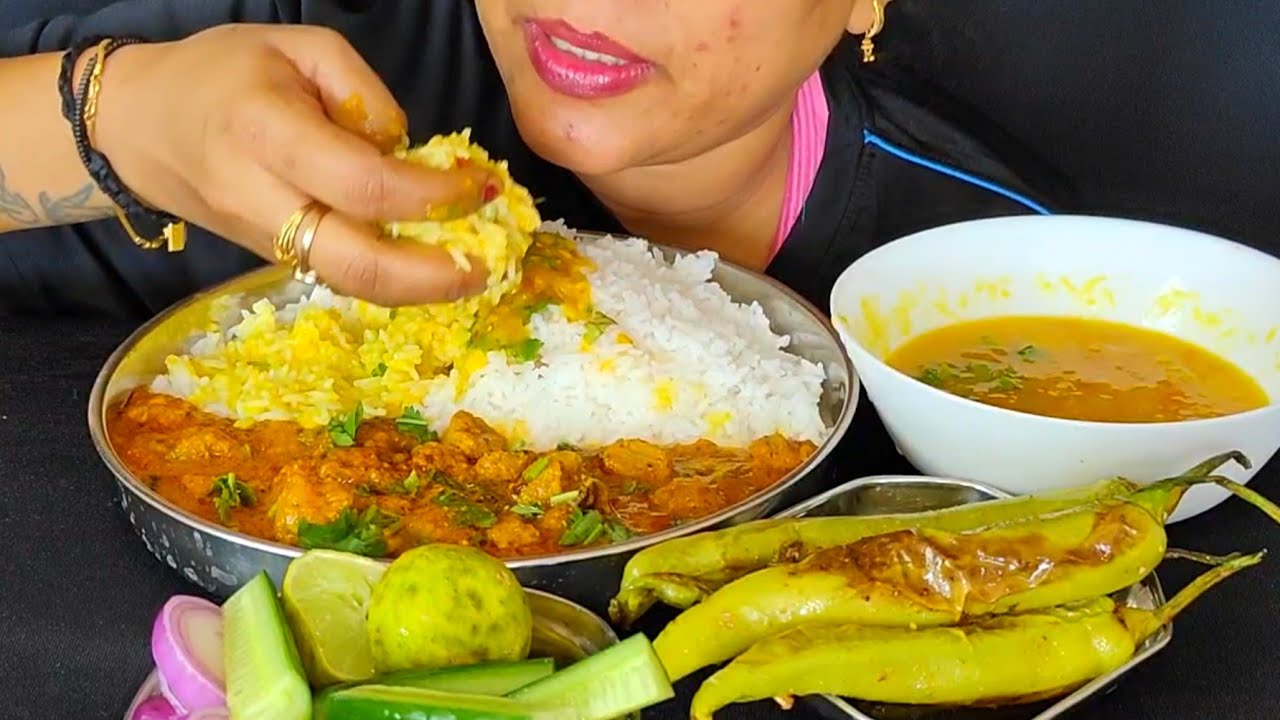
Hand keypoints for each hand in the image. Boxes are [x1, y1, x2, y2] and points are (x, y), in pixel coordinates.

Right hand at [90, 24, 495, 305]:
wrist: (142, 125)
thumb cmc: (225, 73)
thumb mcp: (300, 47)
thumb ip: (365, 94)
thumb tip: (408, 152)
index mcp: (267, 132)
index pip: (365, 185)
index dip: (435, 195)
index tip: (482, 186)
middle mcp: (261, 199)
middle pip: (355, 263)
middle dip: (431, 276)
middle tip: (485, 266)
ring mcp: (262, 241)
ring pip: (347, 283)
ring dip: (416, 289)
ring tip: (470, 272)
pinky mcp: (271, 260)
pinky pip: (337, 276)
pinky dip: (388, 279)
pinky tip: (427, 266)